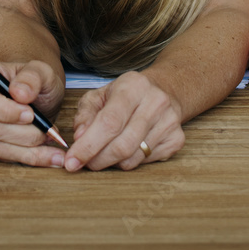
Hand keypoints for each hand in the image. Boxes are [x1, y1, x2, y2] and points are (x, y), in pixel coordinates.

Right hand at [0, 59, 67, 167]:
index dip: (4, 110)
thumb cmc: (34, 82)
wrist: (37, 96)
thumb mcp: (41, 71)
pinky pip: (2, 158)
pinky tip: (48, 154)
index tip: (30, 114)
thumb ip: (32, 77)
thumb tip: (20, 93)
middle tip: (47, 130)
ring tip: (51, 141)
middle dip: (23, 133)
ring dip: (28, 148)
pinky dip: (27, 157)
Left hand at [64, 71, 184, 171]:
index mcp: (133, 86)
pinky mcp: (176, 139)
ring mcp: (169, 122)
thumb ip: (85, 114)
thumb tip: (79, 138)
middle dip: (97, 160)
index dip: (88, 146)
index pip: (109, 122)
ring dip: (112, 162)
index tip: (72, 161)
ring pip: (133, 158)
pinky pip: (146, 162)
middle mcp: (156, 102)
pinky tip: (126, 149)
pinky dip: (129, 162)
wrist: (164, 90)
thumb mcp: (100, 95)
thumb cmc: (126, 94)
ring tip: (104, 153)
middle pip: (122, 145)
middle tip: (84, 163)